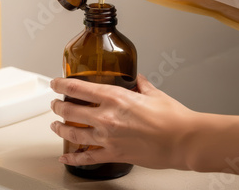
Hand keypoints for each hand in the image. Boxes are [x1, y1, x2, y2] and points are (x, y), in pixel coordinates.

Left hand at [50, 74, 198, 169]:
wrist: (183, 140)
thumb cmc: (172, 117)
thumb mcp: (154, 93)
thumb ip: (141, 85)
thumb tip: (137, 79)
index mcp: (115, 97)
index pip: (78, 88)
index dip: (61, 85)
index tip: (56, 83)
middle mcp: (106, 116)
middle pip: (70, 110)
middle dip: (58, 106)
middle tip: (54, 104)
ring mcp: (108, 138)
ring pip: (73, 134)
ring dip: (60, 129)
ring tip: (55, 126)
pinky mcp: (114, 154)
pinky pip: (87, 158)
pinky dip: (73, 160)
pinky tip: (65, 159)